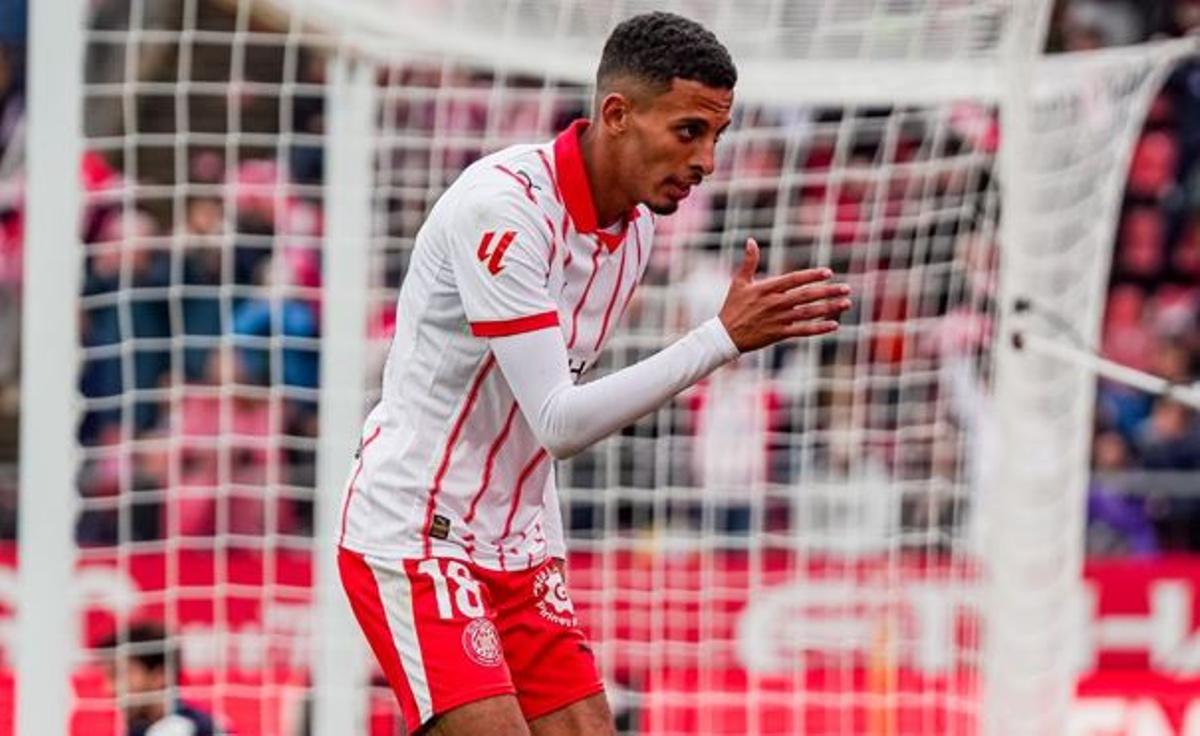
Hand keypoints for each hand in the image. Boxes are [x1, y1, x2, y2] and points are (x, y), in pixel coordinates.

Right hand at [717, 238, 850, 352]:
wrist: (725, 335)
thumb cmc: (733, 307)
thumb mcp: (739, 282)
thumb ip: (748, 262)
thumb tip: (750, 241)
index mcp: (767, 289)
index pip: (793, 279)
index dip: (811, 275)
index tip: (828, 272)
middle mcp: (775, 303)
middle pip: (806, 296)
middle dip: (828, 291)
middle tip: (847, 288)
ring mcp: (778, 319)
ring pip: (808, 313)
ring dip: (829, 308)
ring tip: (846, 303)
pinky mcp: (779, 334)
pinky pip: (803, 331)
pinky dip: (819, 328)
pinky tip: (834, 324)